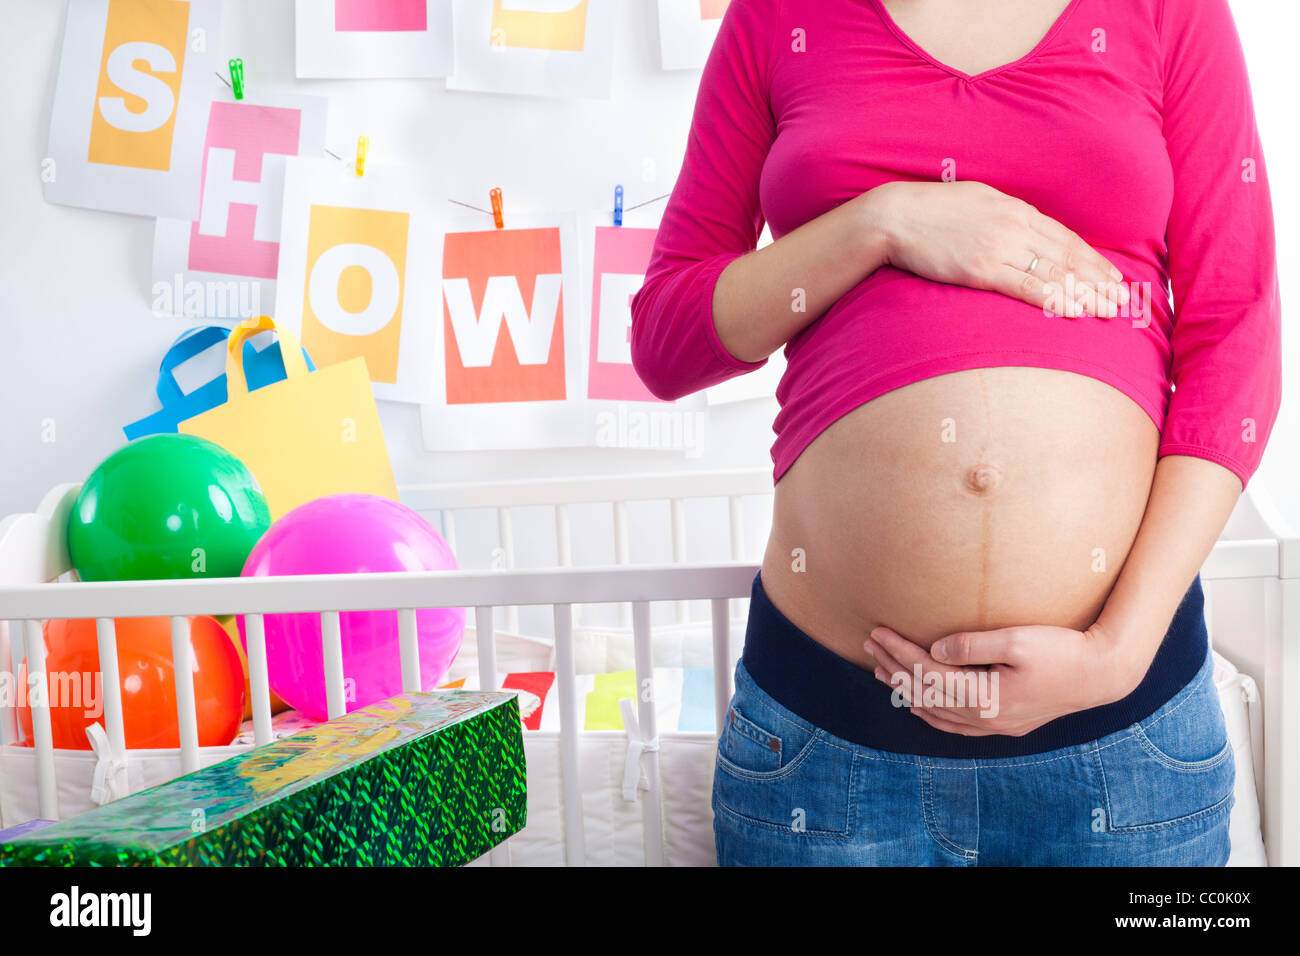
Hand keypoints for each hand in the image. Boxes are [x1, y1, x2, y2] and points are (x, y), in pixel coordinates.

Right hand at [863, 180, 1130, 317]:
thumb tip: (1024, 233)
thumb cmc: (931, 211)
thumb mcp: (976, 202)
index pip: (1065, 239)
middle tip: (1125, 301)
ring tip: (1109, 312)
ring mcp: (1000, 248)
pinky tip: (1074, 311)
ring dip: (1086, 294)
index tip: (1114, 277)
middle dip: (1100, 281)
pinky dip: (1054, 299)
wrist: (895, 217)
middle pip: (1068, 257)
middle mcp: (1015, 227)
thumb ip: (1005, 217)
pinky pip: (1027, 287)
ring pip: (1055, 274)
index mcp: (1016, 210)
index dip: (1094, 260)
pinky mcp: (981, 269)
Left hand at [863, 620, 1131, 736]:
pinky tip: (919, 704)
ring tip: (881, 671)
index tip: (877, 631)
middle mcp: (985, 718)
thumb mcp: (1017, 640)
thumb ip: (973, 645)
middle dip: (894, 668)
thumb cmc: (1062, 651)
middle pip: (926, 694)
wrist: (1102, 674)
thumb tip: (935, 649)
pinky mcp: (1006, 723)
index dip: (898, 652)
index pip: (927, 674)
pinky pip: (956, 724)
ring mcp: (995, 725)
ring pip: (937, 712)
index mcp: (985, 697)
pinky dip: (931, 712)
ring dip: (907, 691)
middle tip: (869, 645)